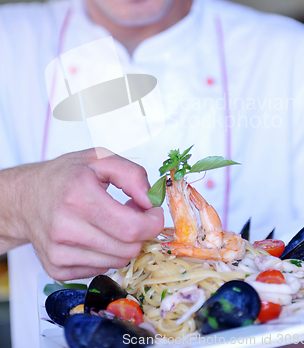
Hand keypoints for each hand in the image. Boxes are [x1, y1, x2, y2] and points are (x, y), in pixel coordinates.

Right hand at [0, 148, 163, 279]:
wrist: (25, 197)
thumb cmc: (65, 176)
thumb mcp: (100, 158)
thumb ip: (132, 174)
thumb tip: (150, 201)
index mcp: (79, 197)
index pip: (131, 228)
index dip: (152, 222)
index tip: (153, 213)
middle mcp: (65, 227)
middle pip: (128, 248)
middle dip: (140, 232)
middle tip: (132, 213)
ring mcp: (58, 252)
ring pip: (117, 261)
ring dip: (123, 243)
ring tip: (111, 222)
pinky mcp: (56, 269)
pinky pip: (100, 270)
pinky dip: (106, 254)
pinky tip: (95, 235)